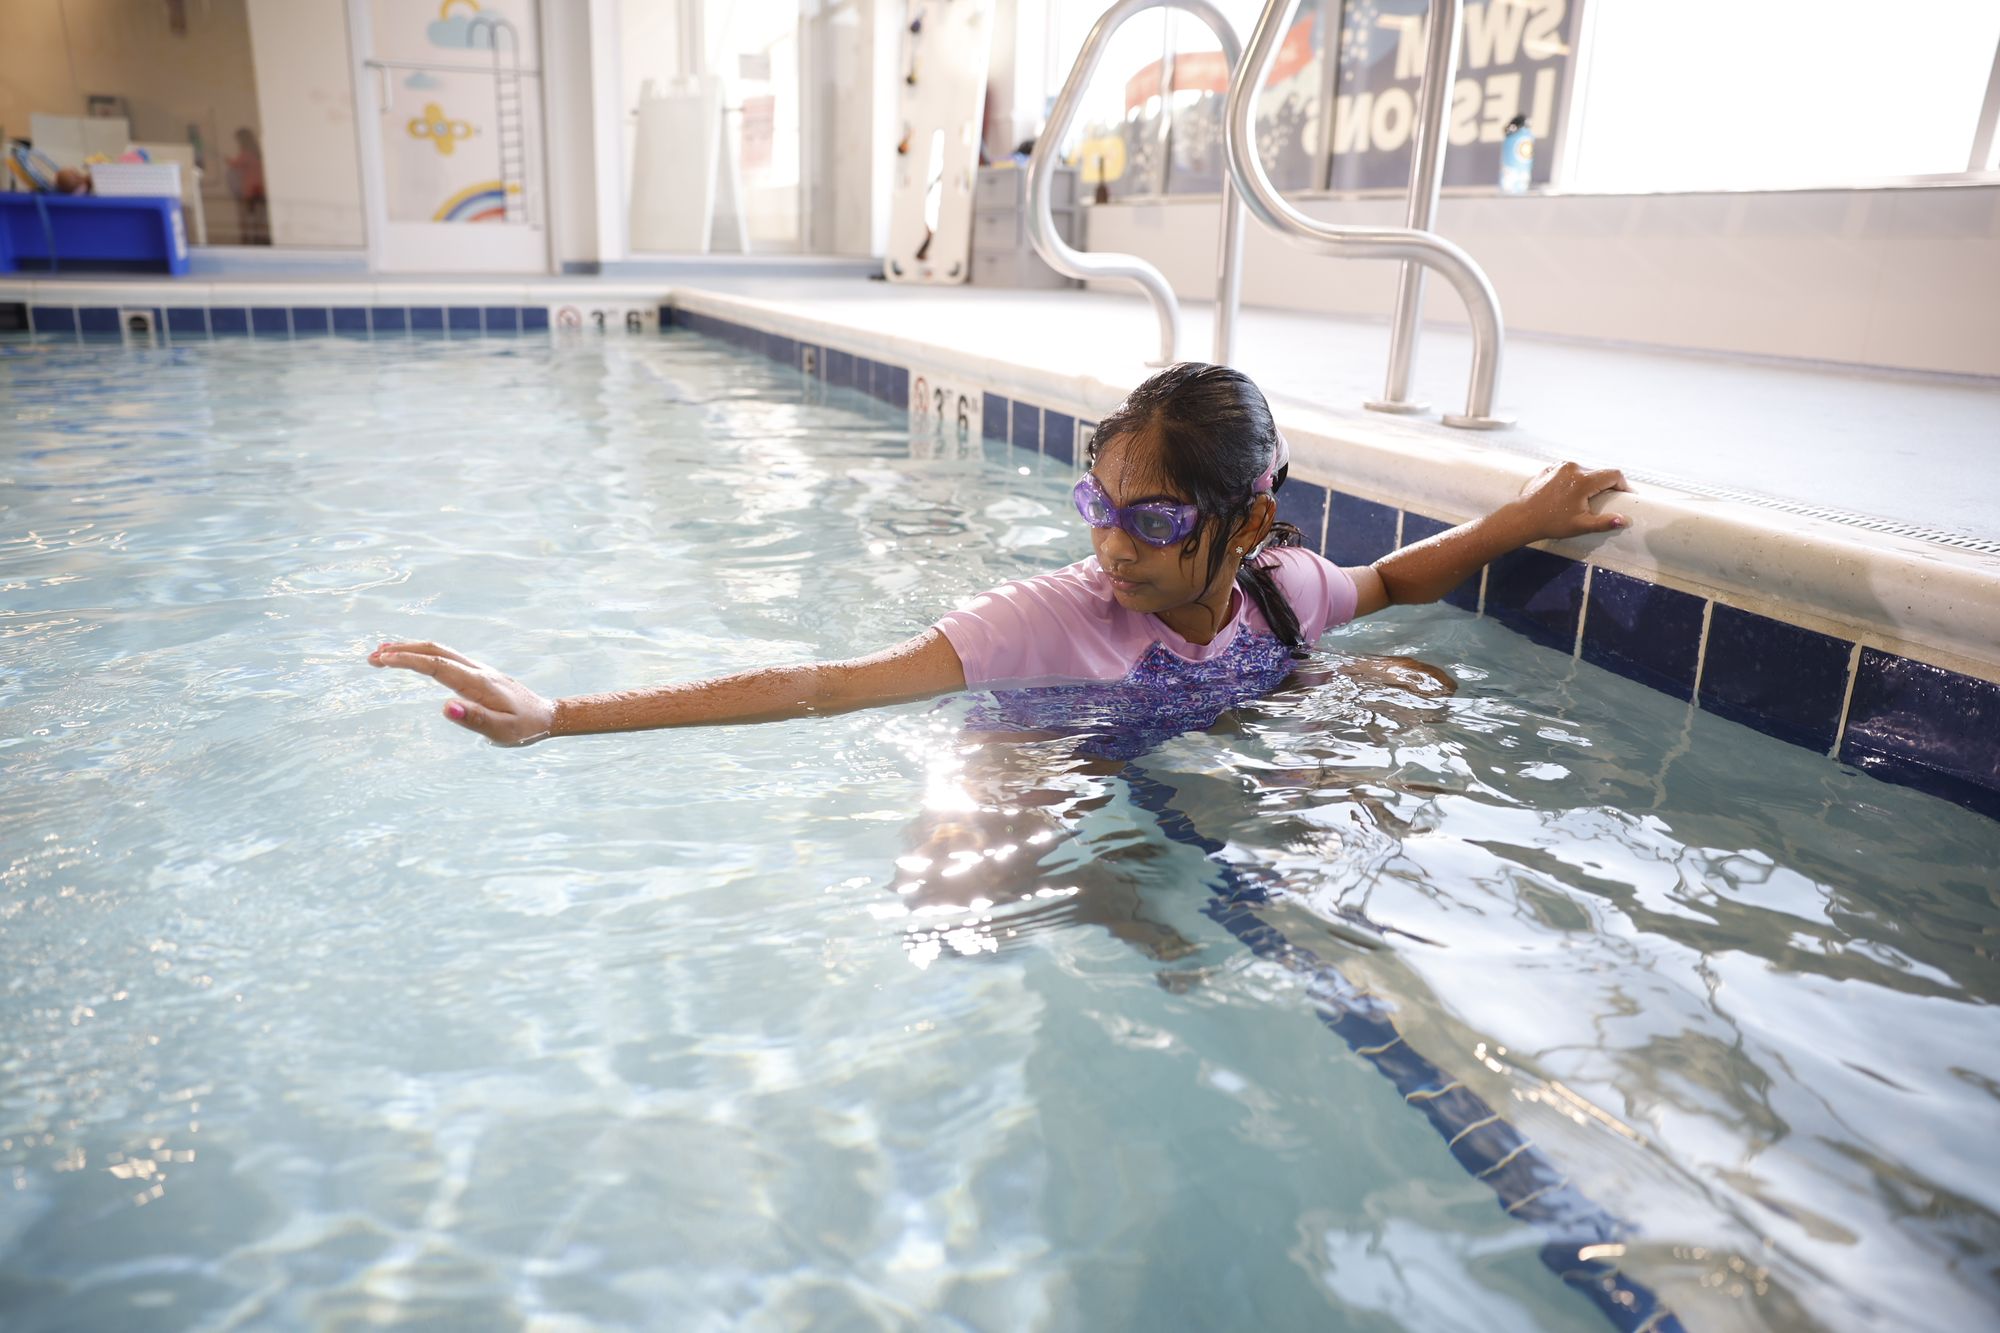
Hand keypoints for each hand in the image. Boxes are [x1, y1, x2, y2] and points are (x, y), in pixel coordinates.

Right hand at [368, 640, 556, 745]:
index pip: (436, 665)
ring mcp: (478, 669)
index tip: (382, 659)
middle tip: (372, 656)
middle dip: (402, 651)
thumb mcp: (501, 732)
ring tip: (382, 654)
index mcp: (478, 683)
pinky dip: (424, 654)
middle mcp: (476, 670)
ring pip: (440, 650)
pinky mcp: (478, 673)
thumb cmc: (524, 728)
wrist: (547, 715)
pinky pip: (446, 657)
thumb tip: (445, 707)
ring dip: (410, 650)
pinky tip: (414, 660)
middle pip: (435, 651)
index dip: (408, 661)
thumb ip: (474, 720)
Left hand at [1513, 461, 1629, 540]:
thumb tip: (1623, 520)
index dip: (1623, 484)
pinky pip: (1569, 471)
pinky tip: (1569, 494)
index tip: (1624, 495)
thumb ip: (1604, 522)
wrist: (1522, 517)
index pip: (1613, 474)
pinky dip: (1574, 480)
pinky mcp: (1550, 468)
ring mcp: (1560, 466)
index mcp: (1583, 480)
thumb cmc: (1551, 523)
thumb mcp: (1581, 525)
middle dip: (1604, 486)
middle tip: (1604, 501)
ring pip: (1584, 471)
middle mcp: (1573, 468)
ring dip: (1589, 482)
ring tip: (1584, 499)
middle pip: (1599, 473)